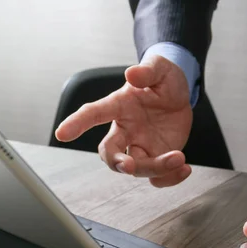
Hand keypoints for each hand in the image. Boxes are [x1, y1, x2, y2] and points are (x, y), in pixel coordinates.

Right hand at [55, 55, 192, 186]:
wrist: (181, 93)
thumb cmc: (163, 79)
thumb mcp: (160, 69)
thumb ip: (147, 71)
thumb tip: (132, 72)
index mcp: (119, 106)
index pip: (94, 113)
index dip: (77, 123)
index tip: (62, 134)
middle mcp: (126, 130)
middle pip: (111, 153)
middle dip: (116, 162)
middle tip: (129, 166)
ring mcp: (140, 146)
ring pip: (138, 168)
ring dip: (156, 168)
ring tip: (179, 158)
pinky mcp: (156, 157)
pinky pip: (157, 177)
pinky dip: (170, 179)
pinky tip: (184, 169)